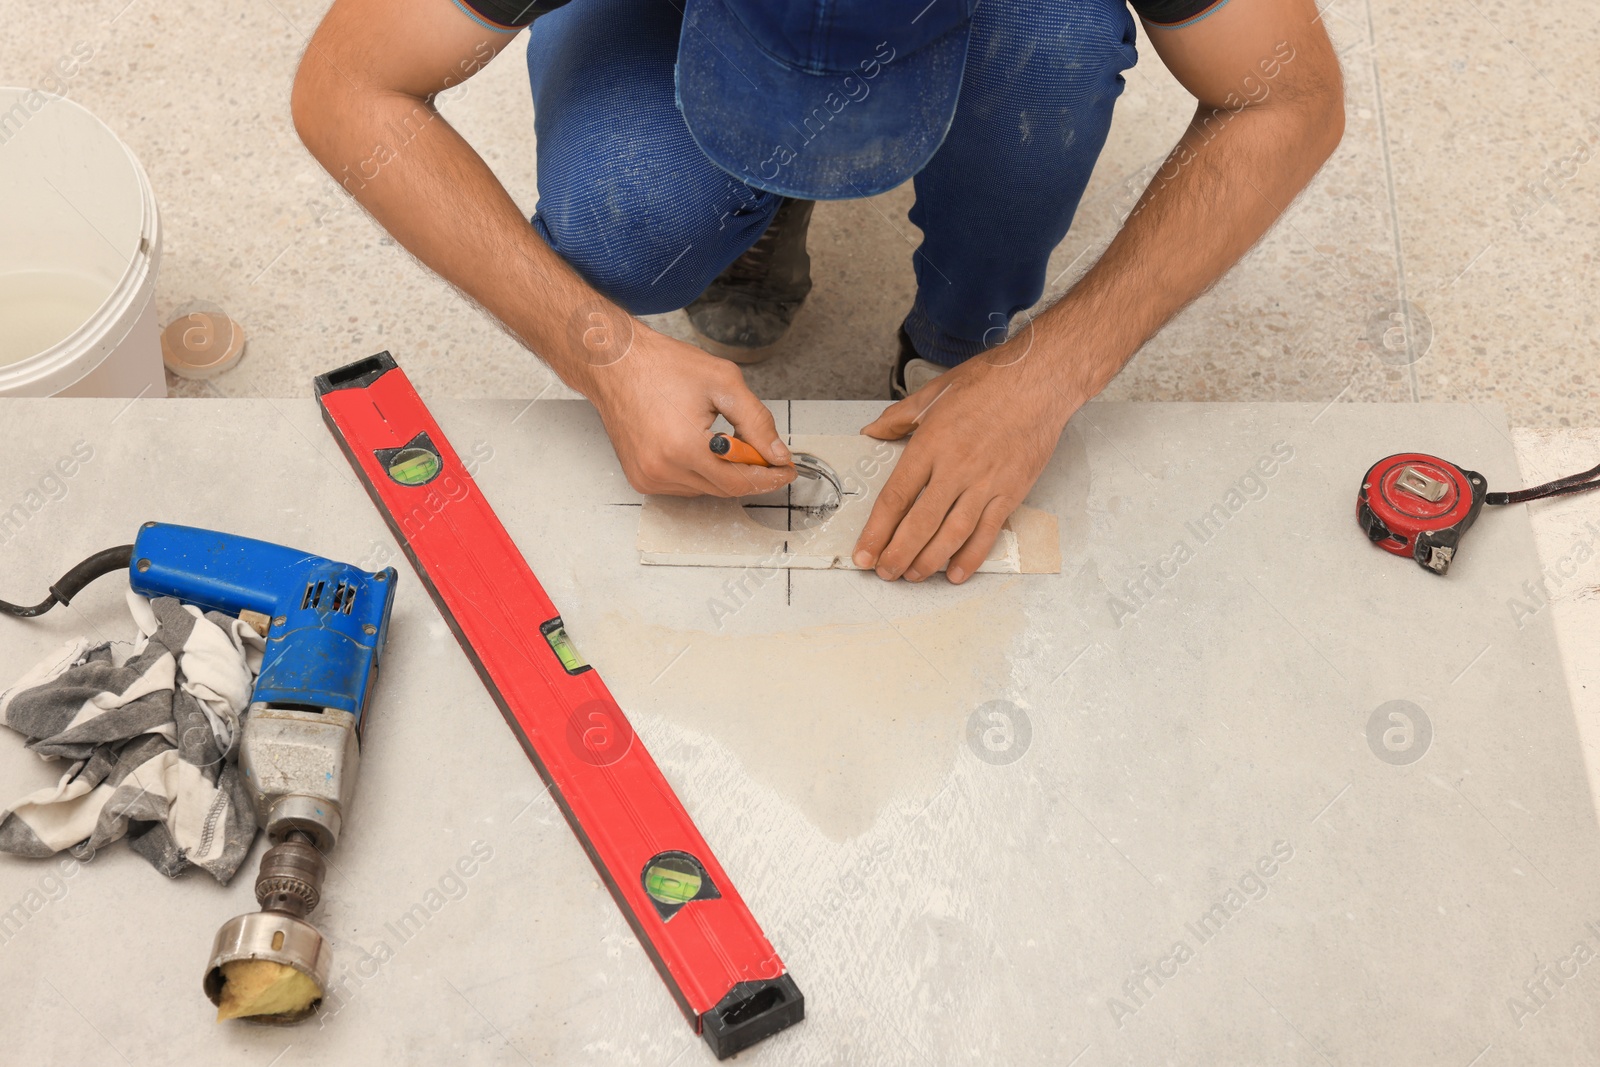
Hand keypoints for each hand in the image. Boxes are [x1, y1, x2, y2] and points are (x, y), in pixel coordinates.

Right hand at [580, 320, 795, 497]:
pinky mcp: (640, 478)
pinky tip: (698, 445)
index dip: (767, 477)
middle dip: (749, 472)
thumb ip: (757, 422)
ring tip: (722, 438)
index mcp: (683, 447)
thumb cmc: (663, 366)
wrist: (615, 363)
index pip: (738, 481)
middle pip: (724, 489)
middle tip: (766, 453)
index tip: (785, 469)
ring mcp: (648, 477)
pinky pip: (684, 486)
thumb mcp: (723, 383)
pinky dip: (700, 472)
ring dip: (723, 472)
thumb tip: (777, 454)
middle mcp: (662, 469)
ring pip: (705, 489)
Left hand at [852, 337, 1078, 582]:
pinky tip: (955, 572)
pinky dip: (971, 556)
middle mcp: (955, 468)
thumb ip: (899, 417)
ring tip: (912, 576)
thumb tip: (872, 431)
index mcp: (930, 445)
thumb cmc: (989, 382)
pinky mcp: (1011, 492)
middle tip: (885, 572)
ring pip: (952, 533)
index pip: (896, 497)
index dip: (877, 531)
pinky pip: (988, 532)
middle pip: (920, 523)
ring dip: (929, 560)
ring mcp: (985, 483)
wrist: (1039, 380)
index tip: (864, 552)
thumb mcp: (933, 393)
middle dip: (898, 554)